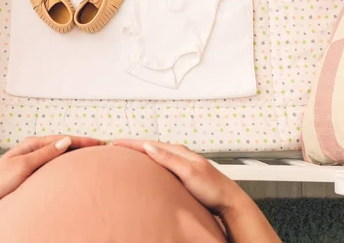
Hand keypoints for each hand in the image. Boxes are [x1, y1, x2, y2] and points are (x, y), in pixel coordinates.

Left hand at [0, 135, 102, 205]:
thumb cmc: (0, 181)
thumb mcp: (24, 165)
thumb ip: (46, 153)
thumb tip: (65, 141)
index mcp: (32, 144)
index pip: (63, 139)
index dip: (82, 140)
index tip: (98, 142)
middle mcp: (34, 149)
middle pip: (63, 143)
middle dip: (82, 144)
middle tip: (101, 146)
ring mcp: (34, 159)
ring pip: (60, 153)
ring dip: (76, 152)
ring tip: (92, 153)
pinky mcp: (34, 170)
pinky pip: (55, 162)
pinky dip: (67, 161)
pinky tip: (74, 164)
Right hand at [113, 139, 245, 215]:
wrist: (228, 201)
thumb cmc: (212, 189)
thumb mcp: (189, 172)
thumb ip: (169, 159)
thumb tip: (149, 147)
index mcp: (178, 152)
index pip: (149, 144)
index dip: (131, 143)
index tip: (115, 142)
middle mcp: (179, 154)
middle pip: (151, 146)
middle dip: (133, 145)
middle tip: (116, 146)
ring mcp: (181, 163)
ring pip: (156, 153)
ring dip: (141, 152)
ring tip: (127, 153)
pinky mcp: (182, 172)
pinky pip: (161, 162)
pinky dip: (150, 160)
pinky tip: (148, 166)